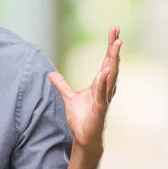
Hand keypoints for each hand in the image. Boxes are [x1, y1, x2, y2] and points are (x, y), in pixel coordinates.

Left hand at [49, 26, 121, 152]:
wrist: (84, 138)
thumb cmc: (81, 119)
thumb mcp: (69, 98)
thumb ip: (62, 85)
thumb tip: (51, 74)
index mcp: (100, 83)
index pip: (106, 60)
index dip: (110, 46)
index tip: (114, 30)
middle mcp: (105, 88)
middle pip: (112, 63)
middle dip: (114, 47)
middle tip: (116, 30)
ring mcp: (104, 98)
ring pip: (111, 75)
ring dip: (113, 59)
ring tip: (116, 44)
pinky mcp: (100, 109)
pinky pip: (102, 93)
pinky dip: (103, 82)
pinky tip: (105, 71)